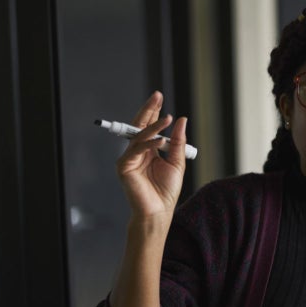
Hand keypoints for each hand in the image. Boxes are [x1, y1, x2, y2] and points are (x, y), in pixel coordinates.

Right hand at [116, 91, 187, 218]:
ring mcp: (129, 158)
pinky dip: (150, 144)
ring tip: (166, 117)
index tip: (160, 98)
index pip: (149, 126)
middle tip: (157, 96)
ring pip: (139, 136)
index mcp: (149, 150)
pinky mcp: (124, 166)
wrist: (159, 210)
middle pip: (140, 126)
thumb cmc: (166, 190)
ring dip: (153, 126)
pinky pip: (137, 150)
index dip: (154, 112)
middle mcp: (137, 152)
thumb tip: (181, 120)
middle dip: (149, 110)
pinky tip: (162, 140)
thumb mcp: (177, 162)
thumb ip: (178, 142)